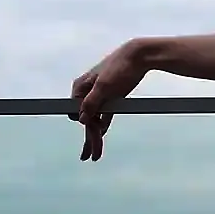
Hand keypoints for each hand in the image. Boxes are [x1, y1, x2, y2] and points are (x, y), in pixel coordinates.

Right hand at [70, 40, 149, 160]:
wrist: (138, 56)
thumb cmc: (119, 67)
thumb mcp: (104, 86)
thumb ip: (92, 102)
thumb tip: (80, 119)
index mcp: (80, 88)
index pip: (76, 112)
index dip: (84, 125)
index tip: (92, 135)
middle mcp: (86, 93)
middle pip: (85, 119)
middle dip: (88, 138)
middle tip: (91, 157)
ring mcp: (99, 96)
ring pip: (95, 120)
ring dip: (95, 136)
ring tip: (95, 155)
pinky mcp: (111, 98)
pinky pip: (105, 116)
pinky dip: (103, 126)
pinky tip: (101, 137)